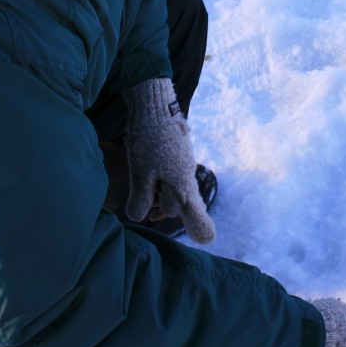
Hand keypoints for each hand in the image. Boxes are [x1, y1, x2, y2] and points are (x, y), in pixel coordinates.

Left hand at [121, 78, 214, 242]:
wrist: (154, 107)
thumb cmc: (148, 142)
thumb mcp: (141, 174)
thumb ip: (141, 198)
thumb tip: (138, 218)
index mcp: (181, 184)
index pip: (193, 211)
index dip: (198, 225)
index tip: (206, 239)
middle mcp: (186, 175)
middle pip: (182, 201)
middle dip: (168, 209)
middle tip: (154, 215)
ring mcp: (182, 163)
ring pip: (174, 187)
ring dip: (160, 195)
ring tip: (145, 198)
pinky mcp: (175, 153)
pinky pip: (171, 174)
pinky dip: (160, 181)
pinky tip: (148, 179)